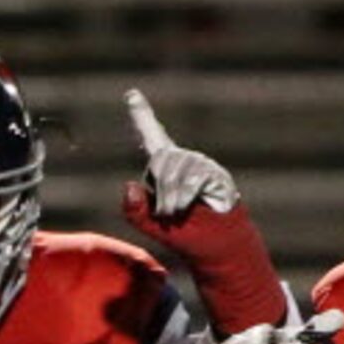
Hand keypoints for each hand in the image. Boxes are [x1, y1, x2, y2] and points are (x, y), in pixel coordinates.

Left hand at [120, 88, 283, 335]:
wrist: (216, 249)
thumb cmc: (186, 236)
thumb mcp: (152, 226)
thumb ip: (134, 211)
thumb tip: (127, 185)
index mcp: (165, 168)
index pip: (151, 137)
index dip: (141, 116)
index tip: (131, 93)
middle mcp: (184, 160)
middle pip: (159, 162)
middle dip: (159, 193)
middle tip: (167, 215)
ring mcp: (201, 165)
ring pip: (174, 171)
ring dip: (172, 200)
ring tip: (180, 214)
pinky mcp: (216, 174)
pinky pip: (193, 179)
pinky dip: (186, 198)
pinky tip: (195, 207)